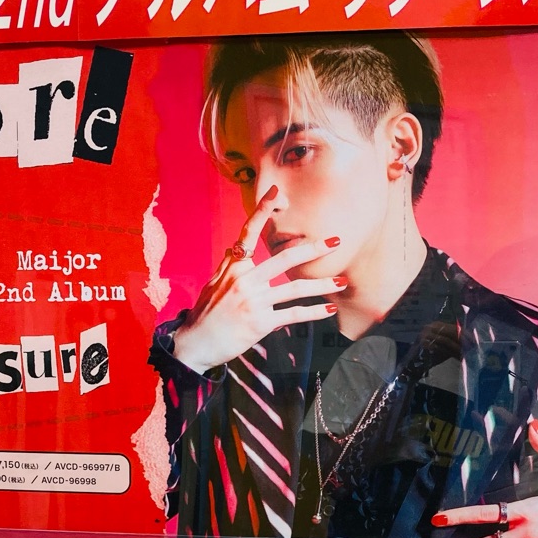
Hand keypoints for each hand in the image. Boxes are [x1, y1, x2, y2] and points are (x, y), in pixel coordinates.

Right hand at [172, 186, 343, 375]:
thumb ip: (230, 268)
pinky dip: (313, 312)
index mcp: (233, 266)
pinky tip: (328, 309)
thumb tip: (238, 250)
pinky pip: (293, 314)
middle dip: (314, 249)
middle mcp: (244, 280)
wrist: (195, 344)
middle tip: (336, 242)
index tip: (276, 192)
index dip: (262, 210)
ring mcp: (253, 301)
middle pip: (285, 258)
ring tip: (342, 282)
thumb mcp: (214, 284)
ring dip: (322, 284)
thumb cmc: (205, 315)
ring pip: (295, 288)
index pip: (249, 233)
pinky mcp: (260, 322)